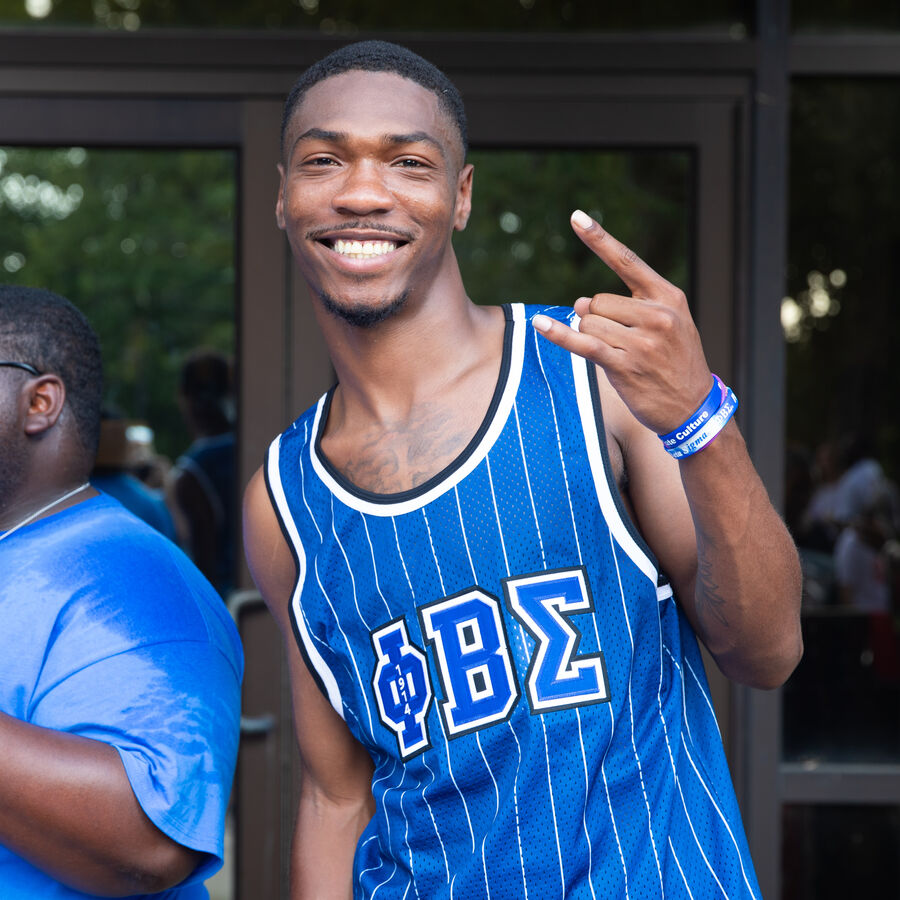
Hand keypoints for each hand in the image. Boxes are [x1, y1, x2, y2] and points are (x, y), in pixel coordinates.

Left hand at [532, 209, 712, 435]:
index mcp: (668, 297)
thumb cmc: (674, 362)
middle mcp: (657, 315)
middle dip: (596, 319)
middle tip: (618, 341)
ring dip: (591, 338)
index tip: (576, 217)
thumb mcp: (667, 325)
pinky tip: (540, 325)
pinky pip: (582, 344)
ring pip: (588, 323)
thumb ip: (627, 307)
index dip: (599, 239)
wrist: (693, 408)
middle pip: (597, 301)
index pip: (627, 261)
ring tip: (619, 356)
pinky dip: (559, 335)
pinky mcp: (624, 366)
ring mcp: (641, 342)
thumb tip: (580, 303)